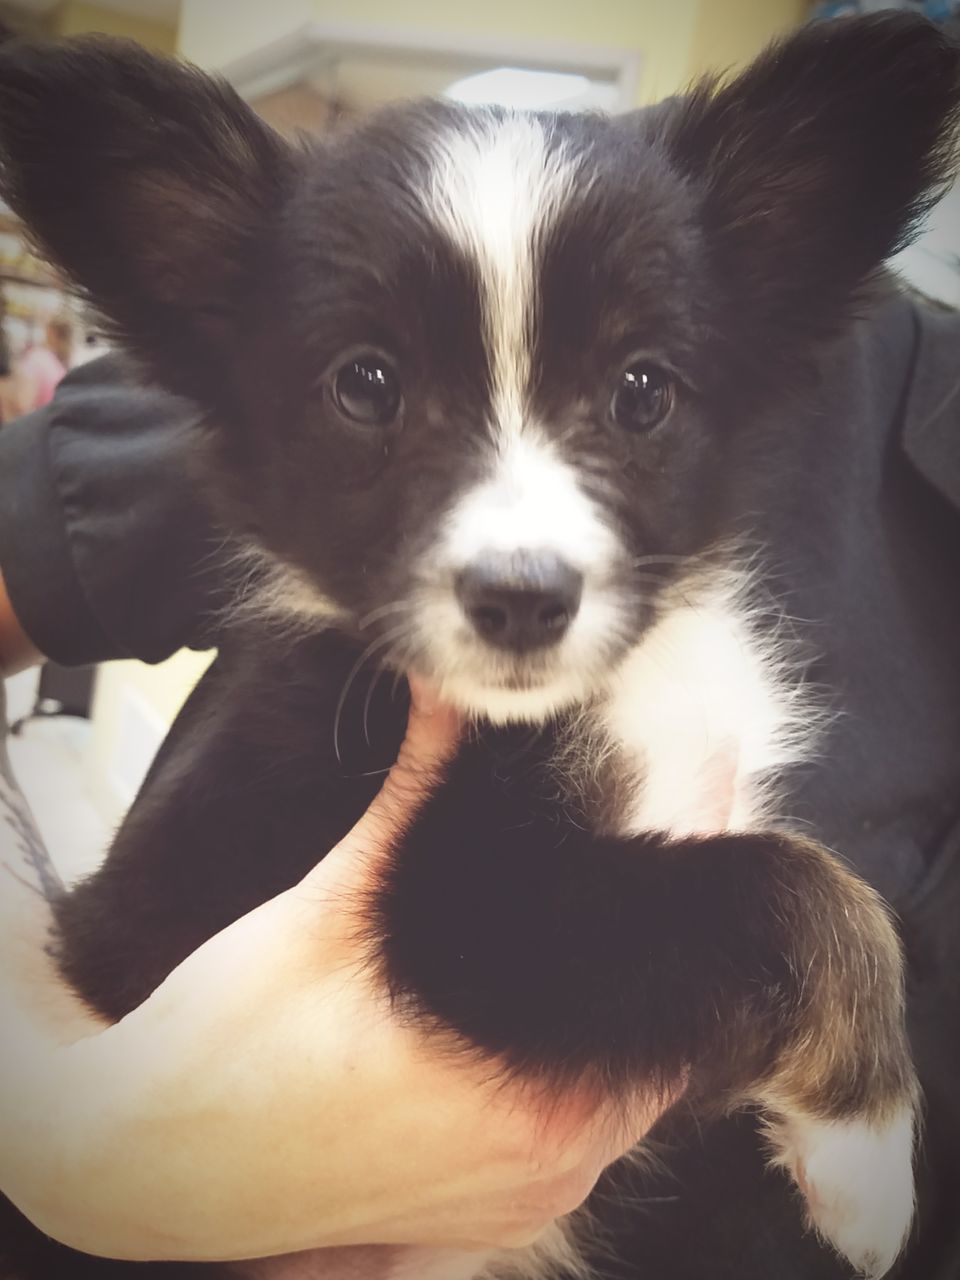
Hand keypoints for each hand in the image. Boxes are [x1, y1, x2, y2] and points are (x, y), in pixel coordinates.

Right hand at [3, 682, 675, 1262]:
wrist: (146, 1165)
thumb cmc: (228, 1050)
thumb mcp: (326, 912)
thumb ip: (410, 801)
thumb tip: (447, 697)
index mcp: (534, 1096)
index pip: (666, 983)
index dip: (684, 876)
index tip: (701, 793)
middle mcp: (550, 1163)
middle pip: (661, 1028)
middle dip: (656, 927)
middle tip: (665, 822)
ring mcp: (520, 1199)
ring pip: (623, 1082)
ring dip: (624, 996)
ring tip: (608, 903)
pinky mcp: (483, 1217)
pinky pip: (577, 1128)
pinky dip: (582, 1056)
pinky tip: (548, 996)